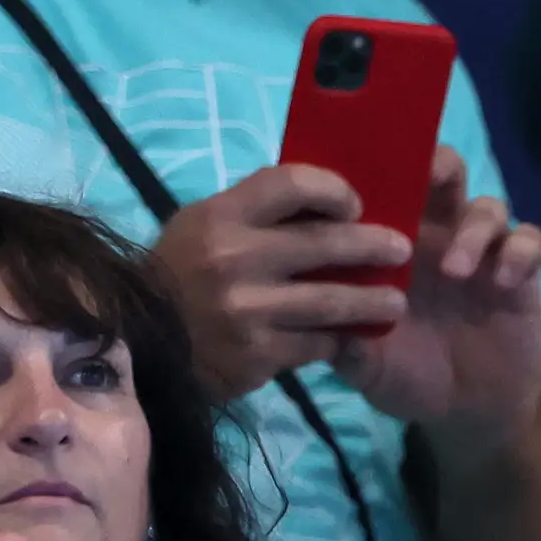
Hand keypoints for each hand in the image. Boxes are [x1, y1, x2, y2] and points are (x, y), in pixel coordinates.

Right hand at [150, 162, 412, 402]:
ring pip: (329, 302)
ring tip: (397, 304)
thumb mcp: (203, 227)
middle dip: (372, 245)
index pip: (290, 184)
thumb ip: (255, 212)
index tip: (355, 204)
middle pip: (323, 243)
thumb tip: (325, 197)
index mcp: (219, 216)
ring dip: (371, 302)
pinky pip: (315, 345)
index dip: (333, 190)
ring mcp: (246, 310)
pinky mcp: (256, 356)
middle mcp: (232, 259)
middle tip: (401, 249)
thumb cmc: (180, 276)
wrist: (139, 347)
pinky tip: (352, 336)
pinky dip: (337, 339)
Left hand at [334, 148, 540, 441]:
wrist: (467, 411)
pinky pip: (530, 242)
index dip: (372, 173)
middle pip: (442, 172)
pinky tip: (502, 283)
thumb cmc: (408, 374)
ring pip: (487, 206)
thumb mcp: (367, 367)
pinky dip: (519, 253)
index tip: (358, 190)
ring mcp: (482, 251)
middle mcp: (438, 235)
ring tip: (455, 272)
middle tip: (425, 181)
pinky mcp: (522, 273)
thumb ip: (346, 346)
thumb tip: (326, 323)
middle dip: (433, 164)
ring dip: (473, 230)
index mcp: (391, 242)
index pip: (384, 185)